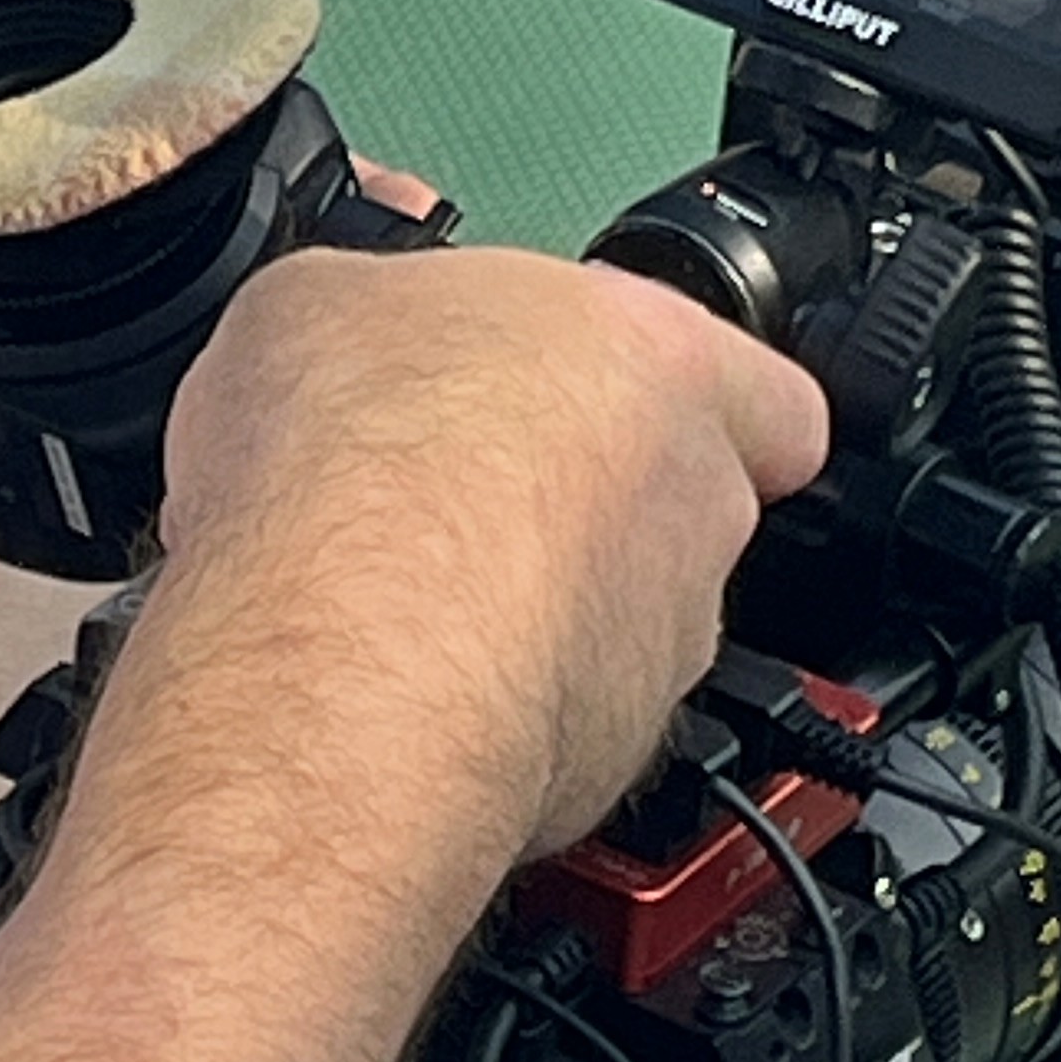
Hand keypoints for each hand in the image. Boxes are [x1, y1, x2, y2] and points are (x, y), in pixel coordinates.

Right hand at [154, 243, 827, 862]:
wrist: (333, 670)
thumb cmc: (349, 479)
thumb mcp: (314, 301)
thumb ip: (391, 307)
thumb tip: (357, 325)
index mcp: (657, 354)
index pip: (746, 381)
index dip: (669, 396)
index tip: (596, 407)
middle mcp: (695, 502)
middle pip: (677, 499)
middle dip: (580, 507)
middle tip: (460, 499)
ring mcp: (664, 643)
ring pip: (623, 621)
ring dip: (537, 617)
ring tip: (400, 606)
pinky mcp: (611, 760)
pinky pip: (562, 725)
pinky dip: (492, 713)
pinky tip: (395, 687)